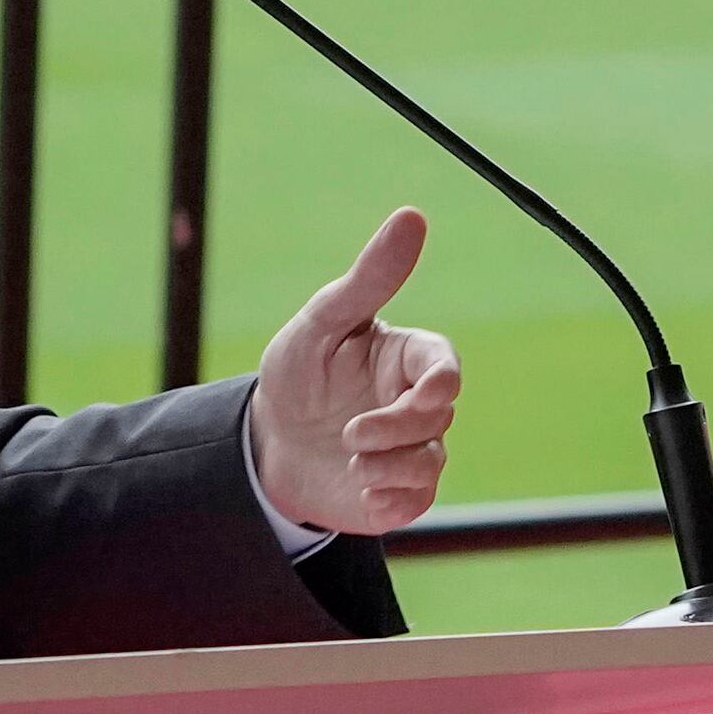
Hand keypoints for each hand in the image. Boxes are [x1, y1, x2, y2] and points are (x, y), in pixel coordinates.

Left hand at [249, 208, 464, 536]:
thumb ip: (369, 278)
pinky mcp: (401, 490)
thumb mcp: (321, 322)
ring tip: (347, 456)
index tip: (422, 394)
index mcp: (405, 358)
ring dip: (386, 464)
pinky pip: (417, 497)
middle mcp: (416, 403)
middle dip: (395, 427)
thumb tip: (412, 216)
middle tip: (350, 432)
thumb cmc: (296, 374)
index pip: (446, 366)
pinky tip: (360, 489)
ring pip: (430, 460)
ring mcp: (412, 449)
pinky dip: (389, 496)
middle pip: (439, 415)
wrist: (266, 445)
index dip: (442, 382)